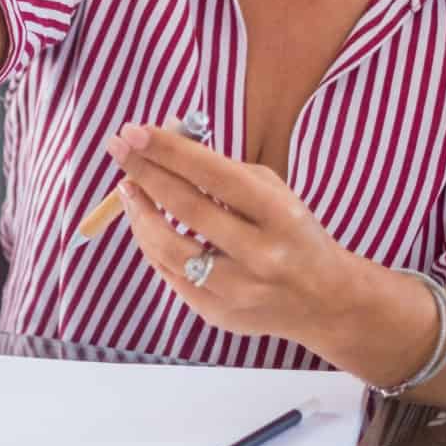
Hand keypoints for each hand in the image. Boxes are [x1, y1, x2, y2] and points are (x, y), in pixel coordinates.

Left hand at [103, 122, 363, 345]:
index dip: (170, 151)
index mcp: (279, 215)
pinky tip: (146, 224)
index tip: (133, 130)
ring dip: (140, 214)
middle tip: (118, 149)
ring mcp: (238, 290)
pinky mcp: (219, 314)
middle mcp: (261, 255)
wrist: (326, 301)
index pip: (214, 176)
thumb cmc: (294, 233)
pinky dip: (153, 246)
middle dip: (145, 174)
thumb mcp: (274, 193)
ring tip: (127, 188)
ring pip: (169, 249)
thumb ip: (222, 169)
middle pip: (188, 209)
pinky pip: (171, 276)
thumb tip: (165, 139)